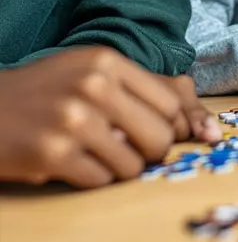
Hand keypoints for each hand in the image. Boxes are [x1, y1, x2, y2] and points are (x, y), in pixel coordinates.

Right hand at [0, 47, 214, 187]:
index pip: (170, 103)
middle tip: (133, 152)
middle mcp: (94, 86)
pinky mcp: (53, 154)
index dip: (169, 126)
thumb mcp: (89, 68)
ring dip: (120, 168)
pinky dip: (94, 178)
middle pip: (160, 136)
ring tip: (99, 156)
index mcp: (107, 61)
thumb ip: (134, 86)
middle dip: (151, 152)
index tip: (154, 133)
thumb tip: (185, 121)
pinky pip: (101, 180)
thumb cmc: (47, 88)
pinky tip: (77, 164)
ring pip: (133, 165)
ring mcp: (73, 120)